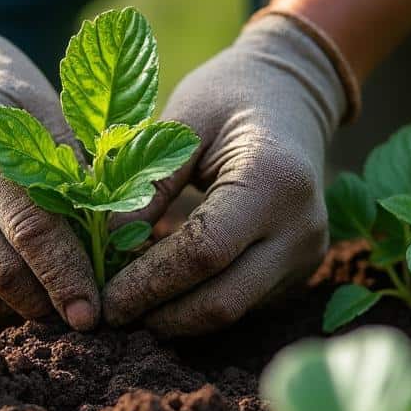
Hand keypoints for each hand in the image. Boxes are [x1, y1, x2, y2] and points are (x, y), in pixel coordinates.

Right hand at [0, 5, 99, 329]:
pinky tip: (21, 282)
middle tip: (85, 317)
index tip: (94, 311)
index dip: (68, 275)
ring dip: (23, 306)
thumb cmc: (2, 97)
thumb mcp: (44, 112)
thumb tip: (124, 239)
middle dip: (49, 302)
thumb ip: (83, 172)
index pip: (32, 230)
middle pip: (3, 271)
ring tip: (57, 301)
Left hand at [102, 13, 352, 334]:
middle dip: (159, 315)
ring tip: (128, 302)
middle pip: (222, 300)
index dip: (148, 282)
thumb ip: (145, 183)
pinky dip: (198, 303)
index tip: (103, 295)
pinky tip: (162, 291)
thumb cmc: (228, 95)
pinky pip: (243, 302)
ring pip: (233, 311)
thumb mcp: (181, 122)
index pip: (203, 251)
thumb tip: (105, 247)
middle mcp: (301, 226)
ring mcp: (307, 253)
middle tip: (109, 312)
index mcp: (273, 180)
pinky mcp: (301, 267)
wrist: (292, 94)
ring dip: (176, 317)